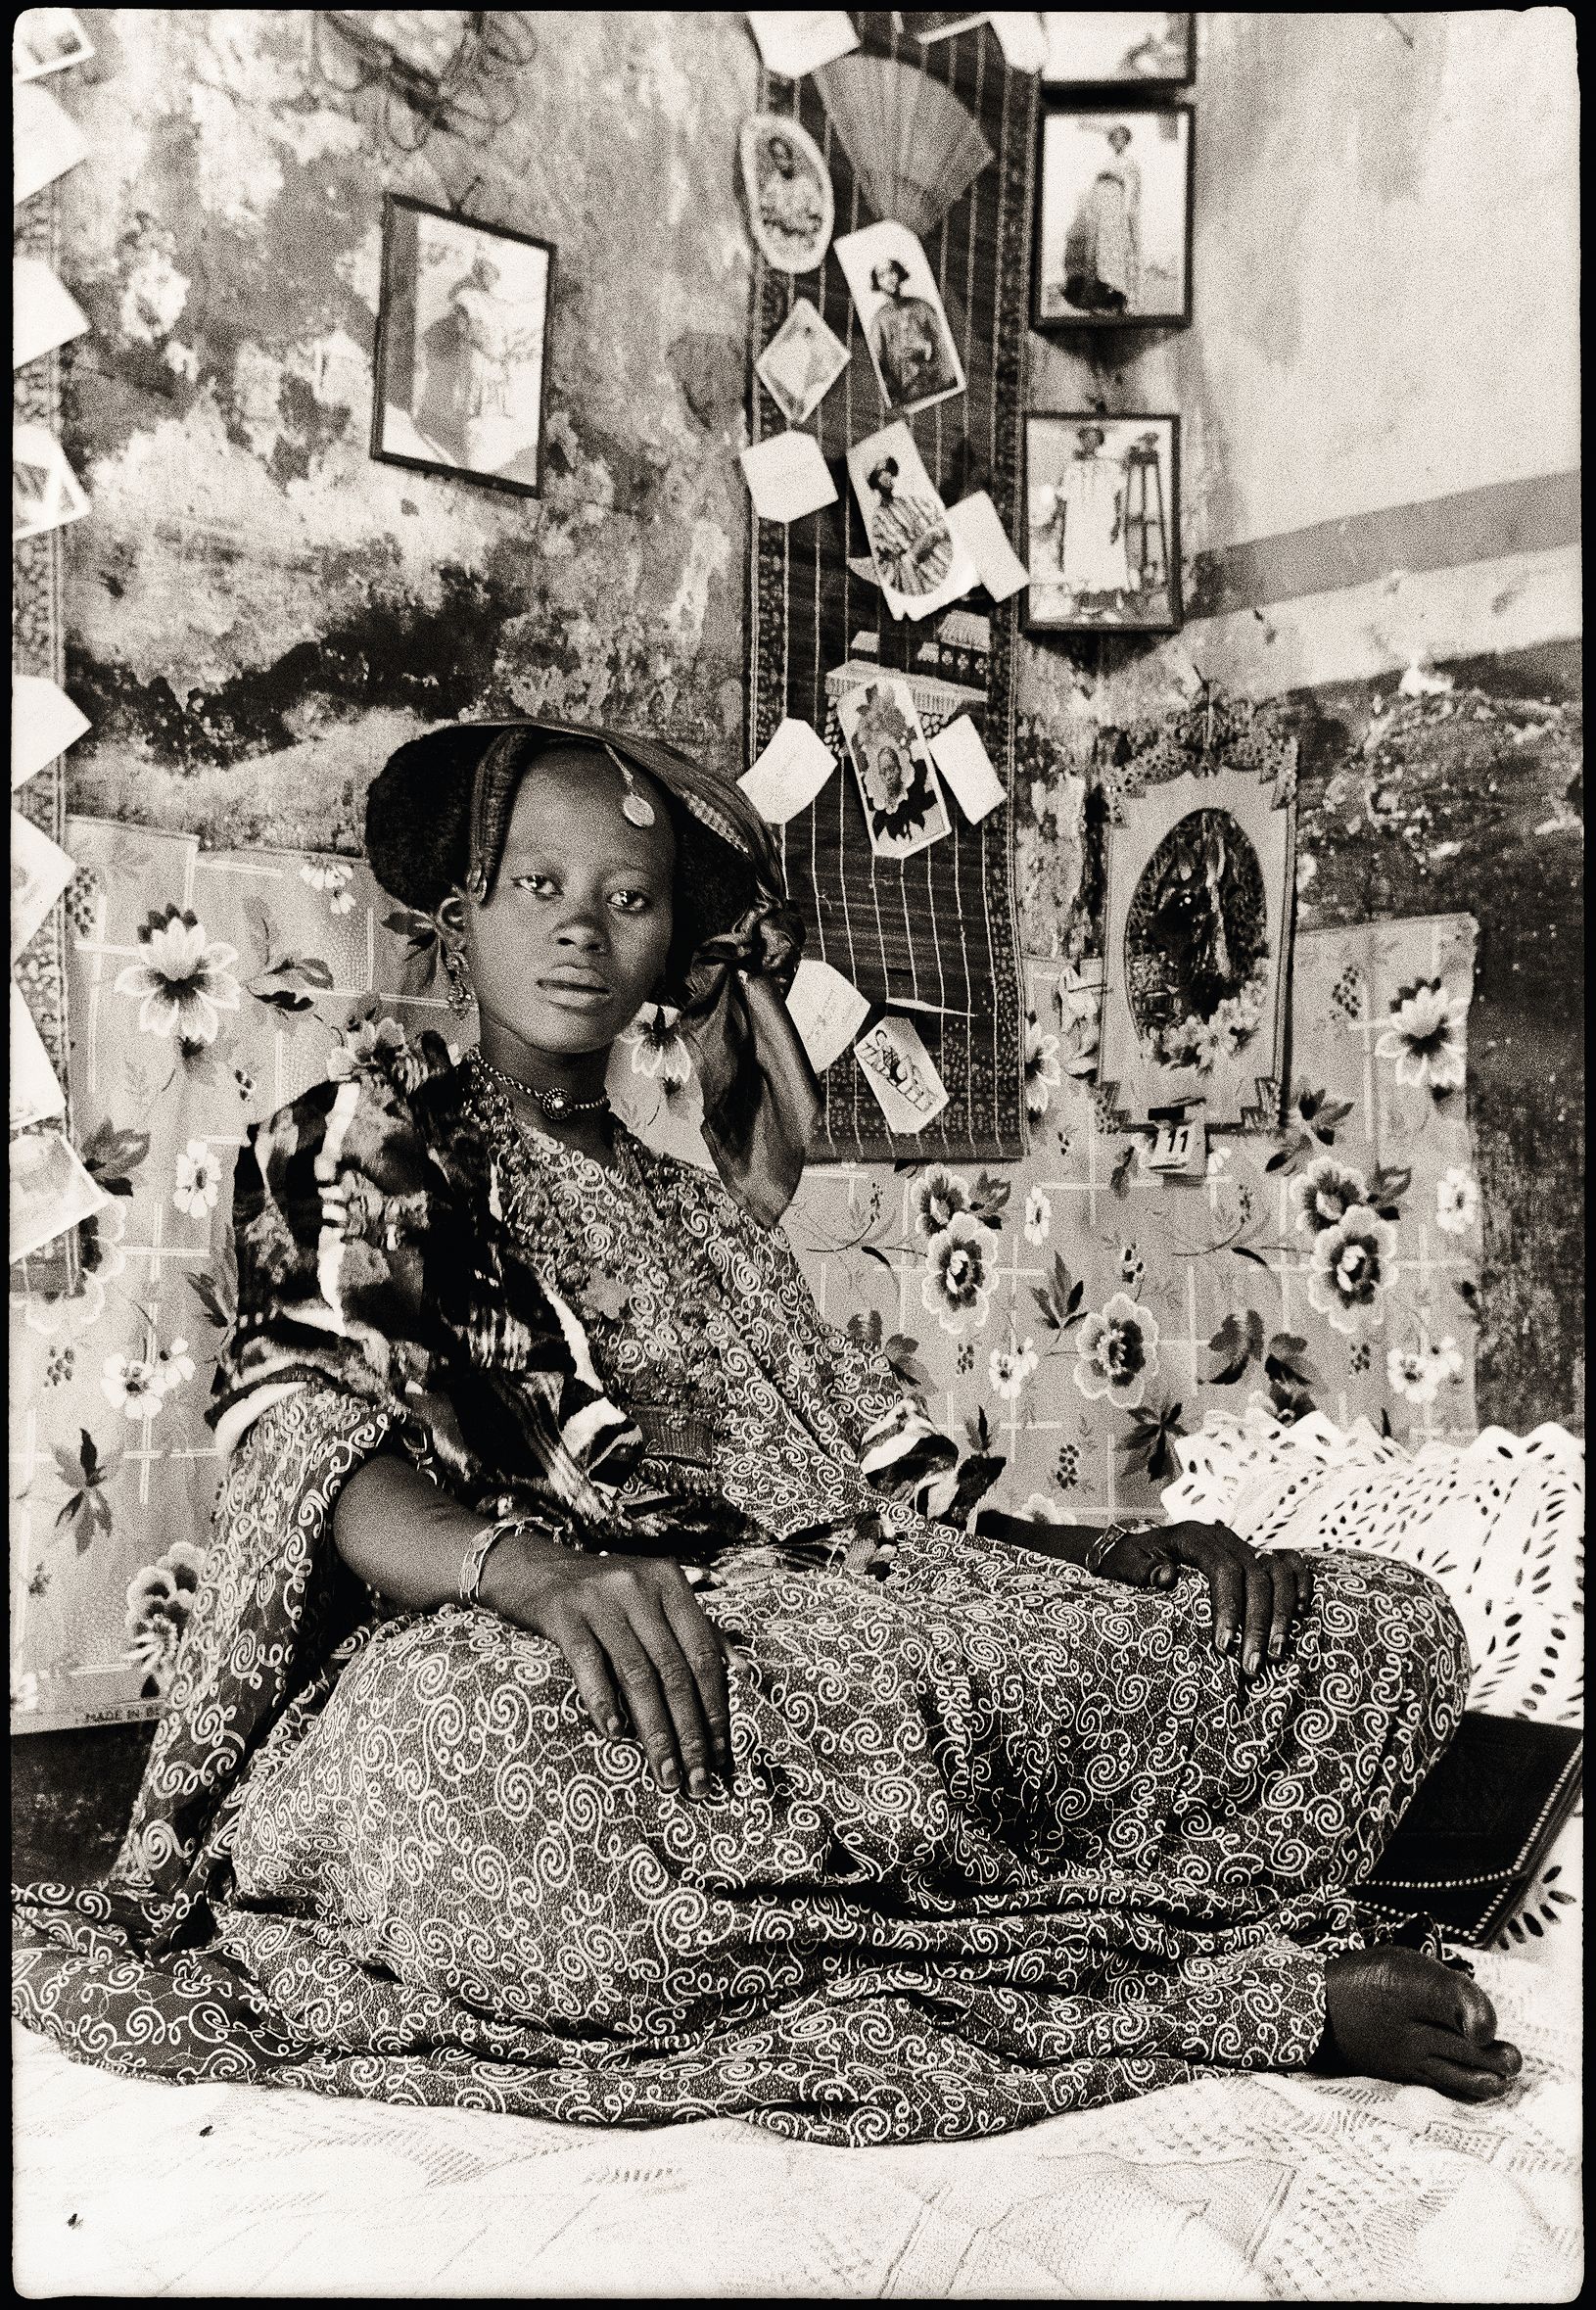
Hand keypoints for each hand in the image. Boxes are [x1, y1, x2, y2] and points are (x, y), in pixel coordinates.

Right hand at [483, 1538, 733, 1797]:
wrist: (535, 1569)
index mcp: (670, 1583)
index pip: (703, 1653)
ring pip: (637, 1675)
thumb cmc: (606, 1594)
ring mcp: (601, 1600)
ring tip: (665, 1774)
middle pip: (674, 1670)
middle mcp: (640, 1588)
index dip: (715, 1706)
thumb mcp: (655, 1597)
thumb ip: (696, 1628)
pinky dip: (604, 1701)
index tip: (721, 1753)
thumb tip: (743, 1670)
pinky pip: (589, 1664)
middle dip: (689, 1732)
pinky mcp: (564, 1614)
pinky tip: (615, 1734)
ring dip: (655, 1732)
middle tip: (698, 1780)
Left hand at [1097, 1521, 1314, 1674]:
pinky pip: (1288, 1563)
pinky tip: (1302, 1613)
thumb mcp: (1125, 1566)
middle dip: (1257, 1623)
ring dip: (1282, 1613)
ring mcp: (1242, 1545)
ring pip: (1277, 1573)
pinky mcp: (1253, 1556)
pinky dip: (1300, 1584)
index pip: (1223, 1569)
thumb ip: (1143, 1571)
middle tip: (1251, 1665)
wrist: (1134, 1548)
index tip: (1223, 1646)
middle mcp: (1223, 1538)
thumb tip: (1167, 1576)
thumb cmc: (1128, 1562)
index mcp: (1193, 1537)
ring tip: (1276, 1653)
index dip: (1229, 1607)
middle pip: (1255, 1576)